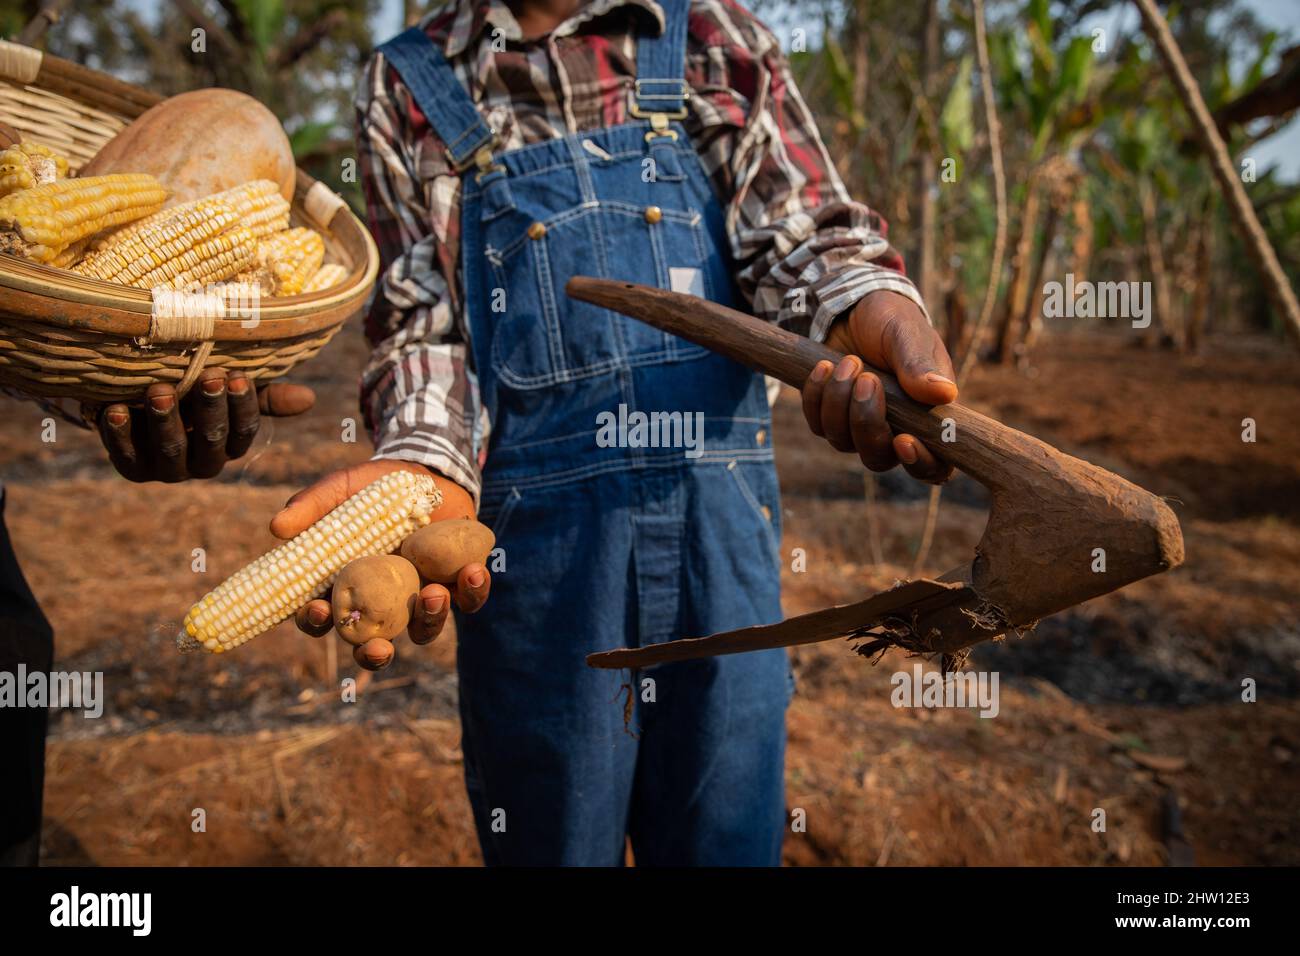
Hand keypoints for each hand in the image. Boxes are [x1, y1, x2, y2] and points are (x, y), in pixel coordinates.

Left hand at [92, 368, 314, 481]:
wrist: (138, 398)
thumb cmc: (192, 391)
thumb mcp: (227, 390)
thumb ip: (263, 396)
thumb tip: (309, 399)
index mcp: (230, 446)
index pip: (243, 431)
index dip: (242, 407)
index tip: (238, 376)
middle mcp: (203, 464)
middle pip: (211, 442)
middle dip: (209, 409)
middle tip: (207, 376)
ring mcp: (167, 470)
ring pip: (171, 452)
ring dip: (166, 421)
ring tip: (159, 390)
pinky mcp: (132, 469)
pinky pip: (126, 456)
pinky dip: (119, 434)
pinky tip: (114, 409)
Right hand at [274, 460, 489, 669]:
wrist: (426, 473)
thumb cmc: (374, 486)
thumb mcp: (341, 489)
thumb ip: (312, 505)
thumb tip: (277, 527)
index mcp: (347, 584)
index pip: (324, 615)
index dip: (317, 621)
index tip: (320, 610)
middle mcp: (383, 601)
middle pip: (372, 644)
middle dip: (373, 655)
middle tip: (379, 650)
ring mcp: (420, 597)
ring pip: (424, 629)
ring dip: (429, 620)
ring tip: (433, 593)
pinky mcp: (456, 584)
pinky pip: (468, 600)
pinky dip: (474, 591)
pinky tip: (473, 570)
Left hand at [804, 290, 956, 483]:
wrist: (851, 307)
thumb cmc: (890, 320)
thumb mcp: (906, 334)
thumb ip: (920, 365)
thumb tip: (945, 395)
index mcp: (928, 416)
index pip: (934, 464)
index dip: (921, 464)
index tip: (903, 440)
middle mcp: (896, 428)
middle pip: (879, 458)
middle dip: (867, 422)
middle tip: (867, 379)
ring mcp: (859, 426)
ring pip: (843, 442)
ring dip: (839, 403)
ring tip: (848, 362)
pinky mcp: (830, 416)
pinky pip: (818, 424)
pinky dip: (817, 396)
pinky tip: (823, 367)